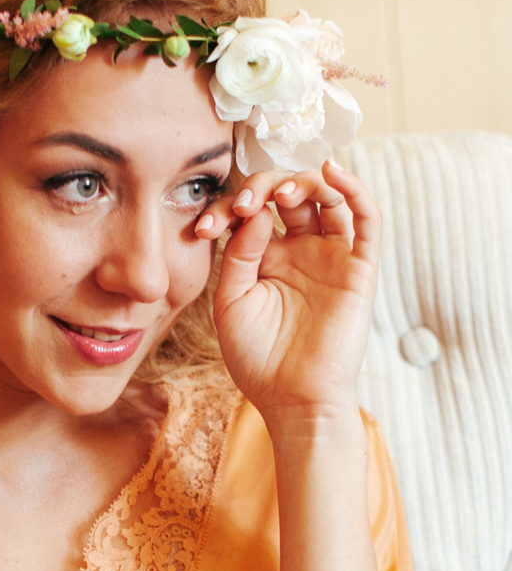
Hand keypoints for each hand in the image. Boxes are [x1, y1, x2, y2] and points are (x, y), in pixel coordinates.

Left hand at [196, 161, 380, 426]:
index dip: (229, 208)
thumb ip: (238, 256)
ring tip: (280, 194)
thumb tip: (255, 214)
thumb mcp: (231, 303)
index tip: (204, 227)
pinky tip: (331, 171)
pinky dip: (352, 189)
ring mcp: (331, 256)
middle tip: (248, 204)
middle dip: (265, 187)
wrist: (293, 399)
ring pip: (327, 197)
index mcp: (266, 258)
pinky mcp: (359, 268)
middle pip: (289, 194)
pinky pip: (366, 219)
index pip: (252, 212)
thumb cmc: (258, 359)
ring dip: (304, 182)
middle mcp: (300, 251)